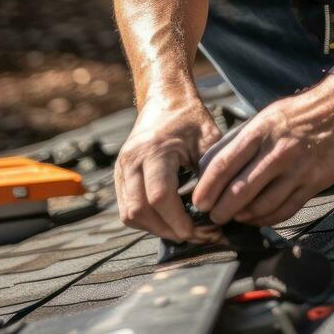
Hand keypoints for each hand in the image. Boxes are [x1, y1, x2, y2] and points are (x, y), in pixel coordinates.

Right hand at [114, 96, 223, 241]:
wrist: (166, 99)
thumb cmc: (191, 118)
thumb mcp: (209, 138)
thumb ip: (211, 171)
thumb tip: (214, 208)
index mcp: (155, 149)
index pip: (159, 196)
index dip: (178, 220)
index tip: (198, 229)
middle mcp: (132, 160)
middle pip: (139, 211)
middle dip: (167, 230)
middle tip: (194, 235)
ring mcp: (121, 168)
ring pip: (129, 215)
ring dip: (155, 228)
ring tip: (182, 229)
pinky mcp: (119, 175)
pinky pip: (126, 208)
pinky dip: (146, 220)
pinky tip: (168, 219)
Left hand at [191, 77, 333, 226]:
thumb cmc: (302, 111)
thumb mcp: (268, 115)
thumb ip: (244, 139)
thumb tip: (216, 164)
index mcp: (262, 130)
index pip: (225, 164)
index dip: (207, 187)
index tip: (199, 201)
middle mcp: (278, 151)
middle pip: (240, 191)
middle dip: (221, 209)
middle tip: (213, 216)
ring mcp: (298, 169)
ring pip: (262, 205)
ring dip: (244, 216)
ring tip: (235, 217)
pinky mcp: (315, 182)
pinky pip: (285, 209)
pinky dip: (267, 219)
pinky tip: (258, 217)